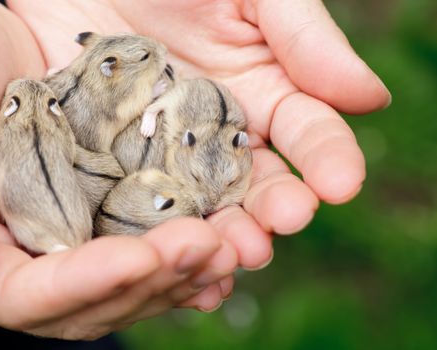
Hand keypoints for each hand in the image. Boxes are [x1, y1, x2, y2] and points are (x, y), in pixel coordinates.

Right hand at [0, 0, 236, 338]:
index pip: (30, 293)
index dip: (86, 281)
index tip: (139, 258)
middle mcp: (26, 255)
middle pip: (92, 298)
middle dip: (151, 278)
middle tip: (207, 248)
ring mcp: (69, 234)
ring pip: (128, 279)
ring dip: (180, 271)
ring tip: (231, 249)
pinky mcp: (100, 209)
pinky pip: (145, 241)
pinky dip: (182, 249)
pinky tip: (222, 241)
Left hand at [6, 0, 389, 267]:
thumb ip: (304, 39)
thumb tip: (370, 97)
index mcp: (260, 93)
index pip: (306, 134)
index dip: (327, 159)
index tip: (341, 184)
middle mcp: (217, 133)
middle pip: (253, 183)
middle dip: (272, 207)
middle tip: (282, 226)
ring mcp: (164, 153)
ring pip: (198, 204)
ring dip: (218, 232)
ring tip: (230, 256)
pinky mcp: (113, 164)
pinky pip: (135, 204)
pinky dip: (152, 235)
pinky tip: (166, 256)